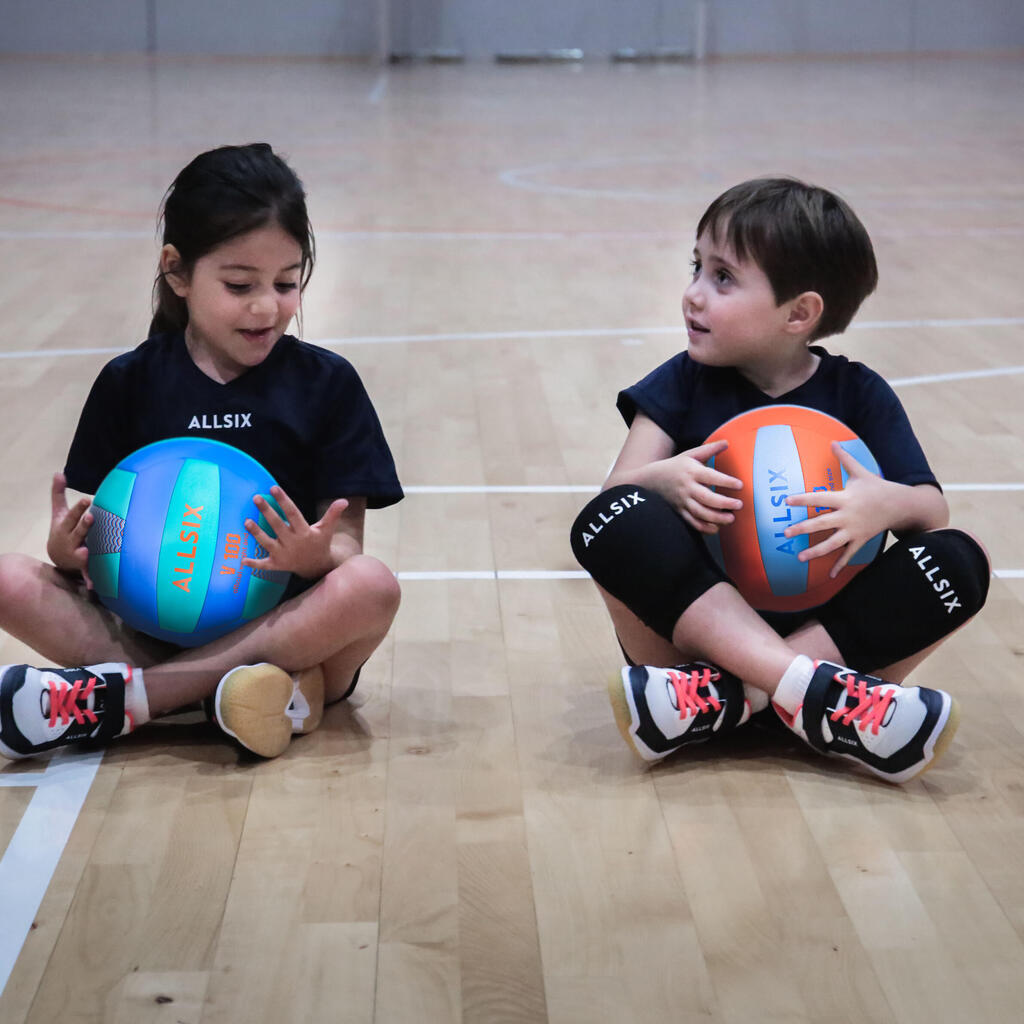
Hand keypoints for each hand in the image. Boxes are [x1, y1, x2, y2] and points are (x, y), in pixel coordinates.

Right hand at [46, 473, 93, 585]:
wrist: (58, 557)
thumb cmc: (62, 530)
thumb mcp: (59, 513)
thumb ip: (59, 494)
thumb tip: (59, 472)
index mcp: (64, 527)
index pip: (72, 516)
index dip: (79, 508)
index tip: (87, 499)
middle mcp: (69, 541)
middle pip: (78, 532)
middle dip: (83, 526)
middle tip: (92, 517)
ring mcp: (75, 554)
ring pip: (82, 553)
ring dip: (85, 553)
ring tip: (88, 552)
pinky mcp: (82, 567)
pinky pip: (86, 574)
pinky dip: (89, 580)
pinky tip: (94, 587)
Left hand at [242, 485, 348, 579]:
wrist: (317, 567)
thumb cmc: (320, 543)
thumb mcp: (326, 528)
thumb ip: (333, 514)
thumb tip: (344, 500)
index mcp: (304, 532)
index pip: (292, 513)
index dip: (283, 501)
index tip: (273, 488)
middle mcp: (293, 542)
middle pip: (277, 525)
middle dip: (267, 512)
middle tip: (256, 498)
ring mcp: (284, 555)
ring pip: (267, 543)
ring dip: (256, 533)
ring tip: (246, 521)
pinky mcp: (277, 564)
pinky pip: (264, 565)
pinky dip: (254, 564)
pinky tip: (242, 560)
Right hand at [661, 440, 743, 533]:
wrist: (652, 479)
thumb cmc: (676, 466)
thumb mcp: (690, 455)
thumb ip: (709, 449)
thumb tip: (727, 442)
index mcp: (691, 471)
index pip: (711, 477)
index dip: (726, 481)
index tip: (740, 485)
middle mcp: (687, 487)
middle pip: (706, 498)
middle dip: (724, 503)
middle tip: (739, 505)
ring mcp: (682, 501)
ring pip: (700, 512)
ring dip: (717, 518)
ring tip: (731, 518)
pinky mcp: (679, 512)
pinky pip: (692, 522)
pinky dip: (704, 527)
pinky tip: (716, 527)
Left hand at [784, 443, 888, 576]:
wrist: (901, 505)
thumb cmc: (877, 487)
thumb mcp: (861, 472)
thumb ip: (845, 458)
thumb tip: (833, 441)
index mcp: (845, 498)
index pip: (820, 499)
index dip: (803, 499)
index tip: (787, 500)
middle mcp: (848, 516)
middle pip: (822, 523)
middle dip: (803, 529)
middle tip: (785, 533)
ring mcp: (854, 530)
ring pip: (833, 543)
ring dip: (816, 551)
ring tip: (799, 557)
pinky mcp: (861, 540)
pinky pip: (848, 555)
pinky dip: (839, 565)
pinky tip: (828, 576)